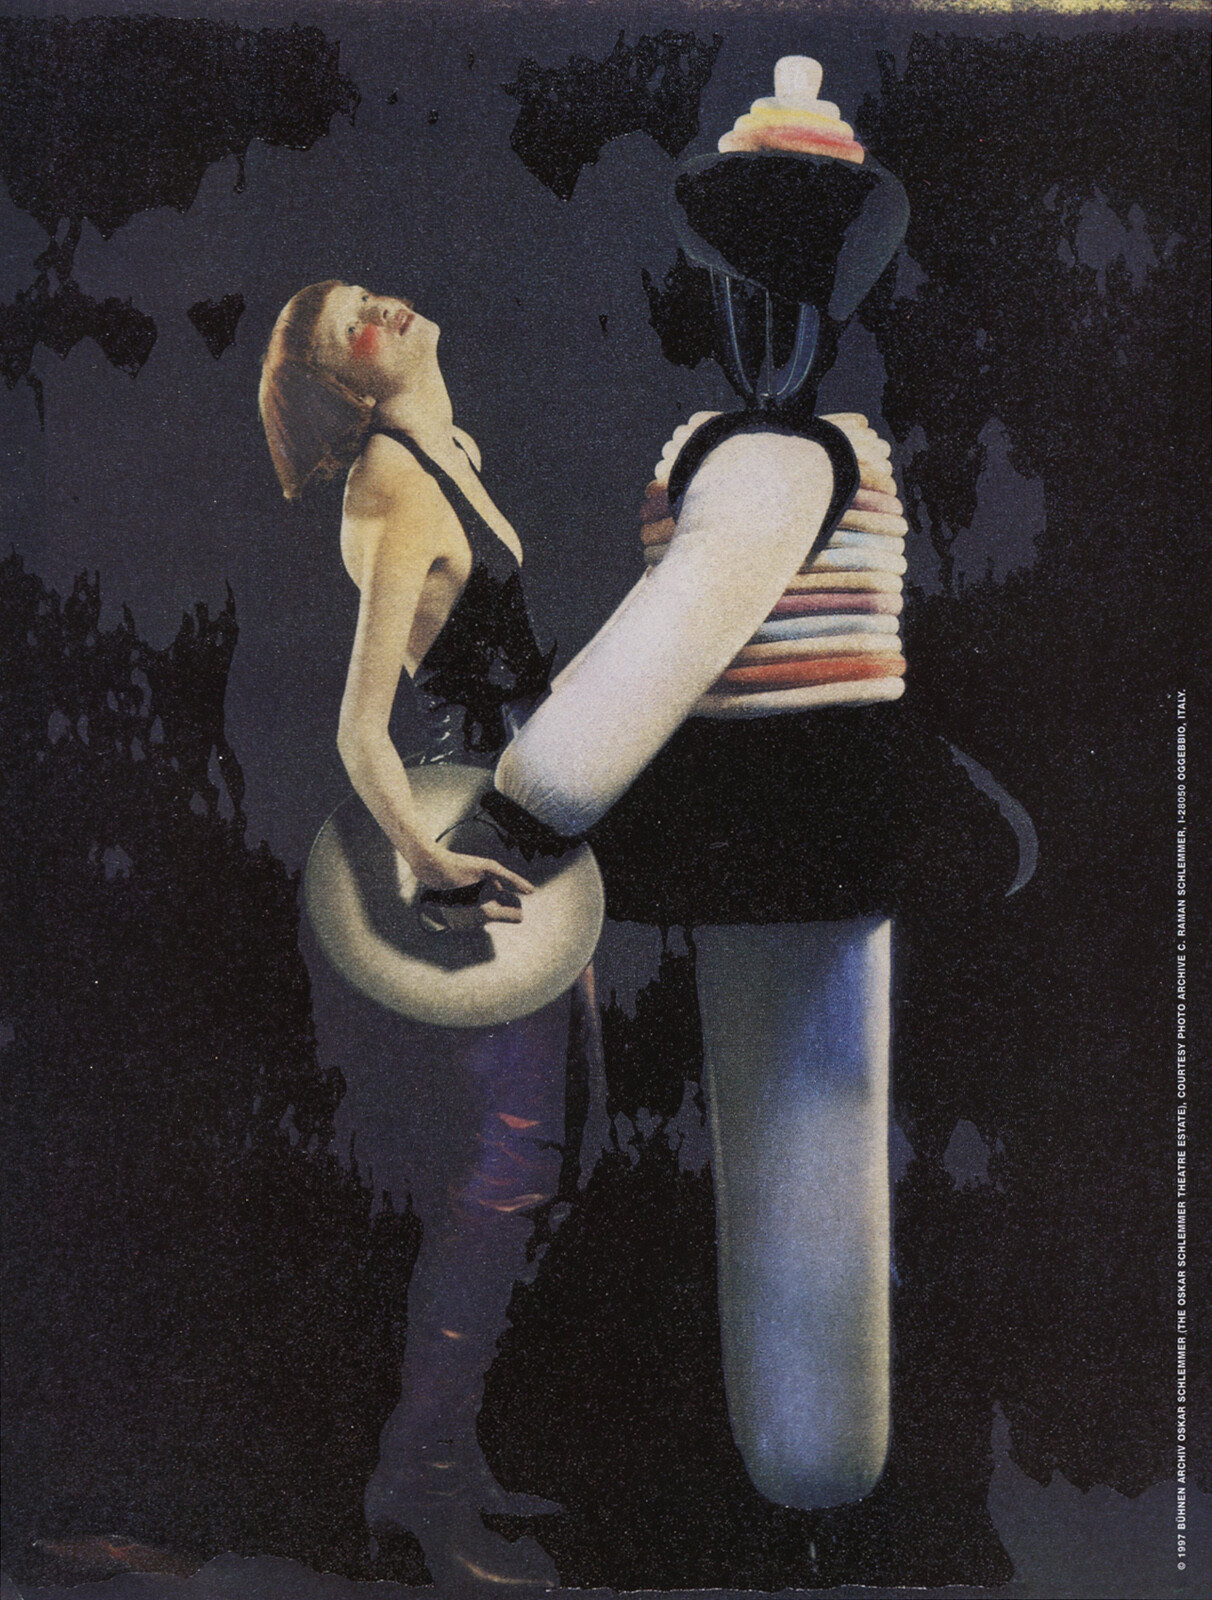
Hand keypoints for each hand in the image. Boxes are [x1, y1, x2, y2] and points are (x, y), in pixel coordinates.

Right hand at [414, 848, 534, 930]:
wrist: (434, 869)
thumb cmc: (462, 867)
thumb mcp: (491, 868)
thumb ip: (513, 881)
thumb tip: (531, 891)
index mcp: (487, 913)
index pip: (517, 917)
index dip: (515, 903)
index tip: (507, 892)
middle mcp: (476, 924)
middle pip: (501, 915)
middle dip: (498, 901)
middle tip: (483, 885)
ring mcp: (464, 926)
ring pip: (487, 916)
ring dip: (485, 904)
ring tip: (471, 889)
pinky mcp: (455, 925)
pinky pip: (474, 918)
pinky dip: (473, 908)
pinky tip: (464, 896)